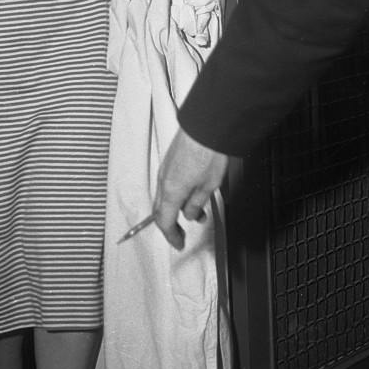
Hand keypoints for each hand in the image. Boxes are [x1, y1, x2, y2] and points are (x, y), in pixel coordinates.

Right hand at [153, 127, 228, 249]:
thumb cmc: (208, 153)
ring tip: (199, 213)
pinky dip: (177, 195)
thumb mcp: (208, 186)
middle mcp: (163, 181)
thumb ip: (196, 204)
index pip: (164, 222)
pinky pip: (169, 185)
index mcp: (171, 191)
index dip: (171, 236)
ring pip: (165, 197)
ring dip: (177, 209)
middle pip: (160, 210)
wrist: (206, 125)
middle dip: (171, 225)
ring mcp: (165, 170)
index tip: (179, 243)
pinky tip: (193, 194)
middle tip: (182, 234)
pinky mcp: (170, 161)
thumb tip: (190, 215)